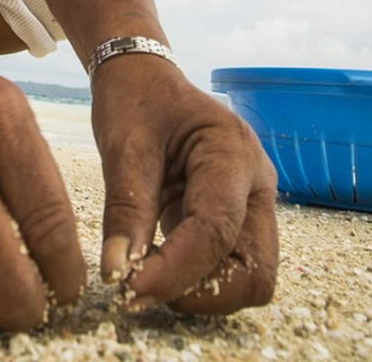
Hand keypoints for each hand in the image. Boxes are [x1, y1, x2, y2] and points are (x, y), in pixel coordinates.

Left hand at [92, 56, 277, 313]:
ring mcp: (251, 203)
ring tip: (144, 273)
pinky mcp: (236, 218)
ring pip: (248, 275)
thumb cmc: (135, 100)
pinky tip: (153, 265)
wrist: (144, 79)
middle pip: (254, 268)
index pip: (216, 229)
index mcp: (232, 151)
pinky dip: (196, 278)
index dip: (176, 269)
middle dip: (202, 292)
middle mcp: (254, 183)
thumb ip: (124, 208)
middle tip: (141, 287)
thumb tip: (117, 272)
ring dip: (201, 290)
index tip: (130, 289)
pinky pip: (230, 265)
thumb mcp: (122, 145)